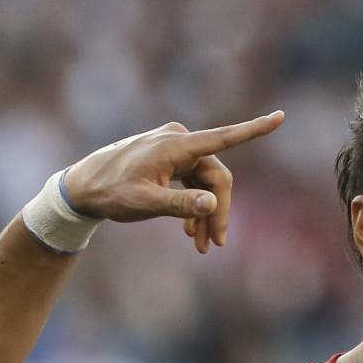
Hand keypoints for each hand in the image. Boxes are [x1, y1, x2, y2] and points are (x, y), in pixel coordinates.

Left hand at [63, 111, 284, 253]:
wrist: (81, 186)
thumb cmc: (110, 193)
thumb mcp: (144, 204)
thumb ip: (180, 205)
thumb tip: (212, 204)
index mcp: (175, 146)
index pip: (223, 138)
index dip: (254, 129)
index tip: (281, 118)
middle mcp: (178, 141)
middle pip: (215, 176)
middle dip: (218, 210)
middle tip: (216, 244)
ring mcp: (174, 149)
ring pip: (205, 182)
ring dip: (207, 213)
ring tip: (202, 245)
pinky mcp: (169, 159)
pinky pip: (192, 181)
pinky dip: (194, 205)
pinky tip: (191, 232)